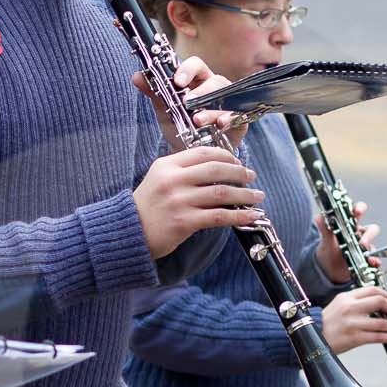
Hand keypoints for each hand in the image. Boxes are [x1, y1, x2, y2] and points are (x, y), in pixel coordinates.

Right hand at [132, 144, 264, 257]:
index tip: (238, 162)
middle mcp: (172, 180)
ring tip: (258, 196)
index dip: (225, 156)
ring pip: (221, 193)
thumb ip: (184, 171)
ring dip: (245, 195)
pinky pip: (219, 216)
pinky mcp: (183, 222)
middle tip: (252, 176)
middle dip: (239, 172)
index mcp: (167, 165)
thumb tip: (219, 171)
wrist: (128, 233)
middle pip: (215, 170)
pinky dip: (239, 216)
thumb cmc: (148, 207)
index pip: (202, 153)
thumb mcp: (160, 179)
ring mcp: (178, 201)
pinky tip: (251, 216)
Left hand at [134, 57, 248, 154]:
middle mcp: (215, 88)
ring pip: (225, 97)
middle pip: (213, 80)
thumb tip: (136, 76)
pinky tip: (220, 124)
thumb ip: (154, 93)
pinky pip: (237, 114)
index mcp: (197, 81)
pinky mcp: (239, 119)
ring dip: (210, 108)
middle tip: (188, 102)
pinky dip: (228, 118)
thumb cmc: (181, 128)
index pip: (196, 65)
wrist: (192, 154)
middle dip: (201, 91)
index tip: (177, 81)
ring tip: (197, 120)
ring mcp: (229, 103)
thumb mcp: (165, 111)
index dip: (187, 69)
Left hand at [315, 200, 380, 284]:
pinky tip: (371, 262)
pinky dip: (375, 261)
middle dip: (369, 234)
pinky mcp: (366, 260)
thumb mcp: (326, 239)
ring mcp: (364, 249)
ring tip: (364, 253)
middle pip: (371, 230)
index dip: (360, 209)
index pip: (358, 212)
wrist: (326, 269)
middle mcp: (359, 235)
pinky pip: (374, 260)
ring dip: (370, 249)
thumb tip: (318, 217)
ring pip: (373, 246)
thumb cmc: (329, 249)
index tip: (358, 211)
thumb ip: (324, 228)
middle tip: (362, 242)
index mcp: (350, 225)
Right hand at [323, 284, 386, 354]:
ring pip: (383, 321)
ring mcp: (353, 323)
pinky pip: (379, 336)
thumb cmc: (325, 324)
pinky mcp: (355, 337)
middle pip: (380, 301)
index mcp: (346, 297)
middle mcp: (351, 308)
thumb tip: (377, 303)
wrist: (310, 339)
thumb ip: (355, 301)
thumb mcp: (338, 305)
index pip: (373, 290)